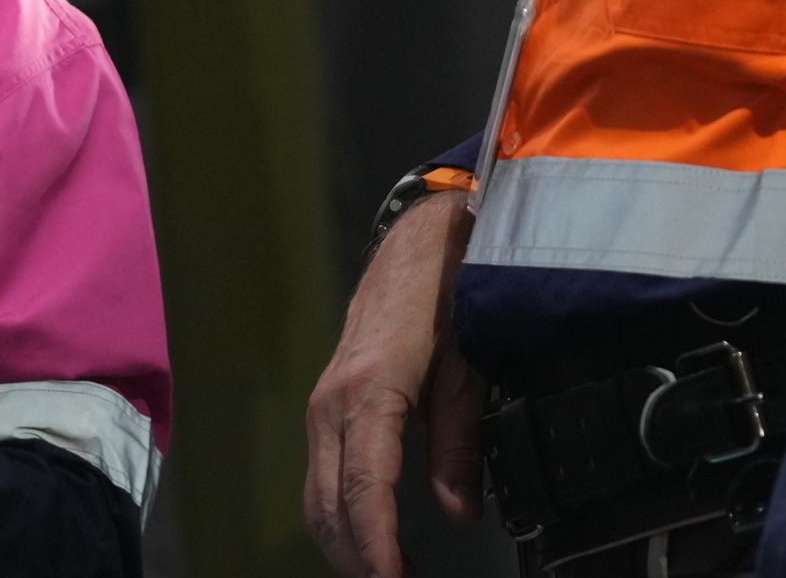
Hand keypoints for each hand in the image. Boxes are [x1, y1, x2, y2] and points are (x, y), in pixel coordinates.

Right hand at [303, 190, 483, 577]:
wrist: (420, 240)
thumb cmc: (447, 294)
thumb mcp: (468, 368)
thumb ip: (460, 442)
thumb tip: (457, 509)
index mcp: (370, 392)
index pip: (363, 488)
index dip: (376, 546)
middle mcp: (334, 401)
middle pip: (328, 501)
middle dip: (355, 556)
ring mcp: (325, 401)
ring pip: (317, 491)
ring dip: (344, 540)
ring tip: (383, 572)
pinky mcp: (330, 399)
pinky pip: (322, 470)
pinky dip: (339, 511)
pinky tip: (368, 534)